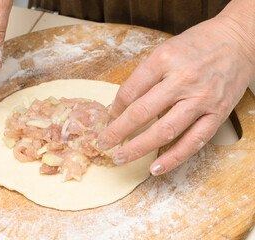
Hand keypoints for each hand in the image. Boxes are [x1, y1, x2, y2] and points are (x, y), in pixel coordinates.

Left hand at [97, 16, 254, 175]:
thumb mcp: (165, 50)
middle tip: (103, 143)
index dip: (114, 109)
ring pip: (164, 130)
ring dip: (138, 148)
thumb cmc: (197, 45)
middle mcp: (182, 79)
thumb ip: (144, 77)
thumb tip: (121, 106)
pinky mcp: (217, 113)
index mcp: (164, 59)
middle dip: (117, 132)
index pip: (130, 91)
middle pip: (141, 112)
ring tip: (120, 157)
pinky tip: (156, 168)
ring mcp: (201, 99)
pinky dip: (173, 158)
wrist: (238, 40)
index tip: (108, 120)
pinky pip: (193, 142)